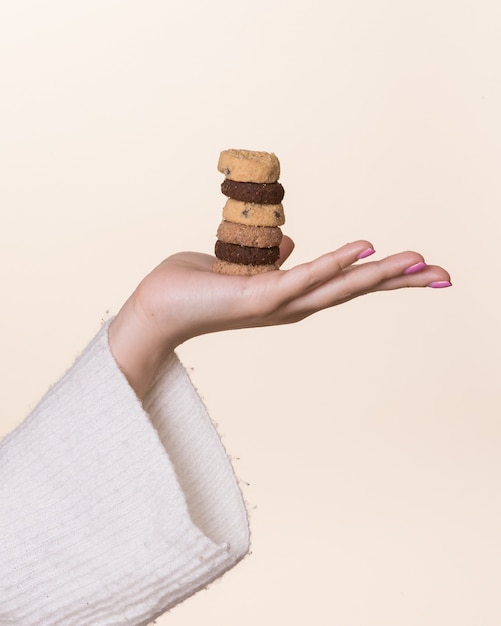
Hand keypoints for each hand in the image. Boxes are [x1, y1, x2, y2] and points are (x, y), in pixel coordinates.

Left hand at [108, 237, 450, 397]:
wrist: (158, 306)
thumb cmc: (197, 285)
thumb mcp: (242, 264)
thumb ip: (272, 256)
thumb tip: (291, 243)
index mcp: (290, 294)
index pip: (345, 282)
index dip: (383, 275)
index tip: (421, 268)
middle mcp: (292, 304)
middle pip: (355, 288)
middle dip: (400, 281)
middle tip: (445, 275)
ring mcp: (278, 304)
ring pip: (339, 286)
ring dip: (380, 272)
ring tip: (419, 261)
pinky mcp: (259, 297)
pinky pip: (302, 277)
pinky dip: (334, 263)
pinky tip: (363, 249)